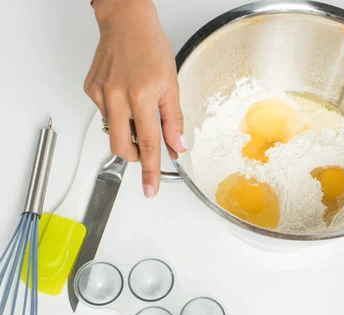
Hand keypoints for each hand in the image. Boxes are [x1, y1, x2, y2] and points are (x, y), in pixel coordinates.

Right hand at [84, 0, 185, 197]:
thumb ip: (173, 119)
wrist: (126, 22)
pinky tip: (125, 95)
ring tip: (138, 107)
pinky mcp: (90, 89)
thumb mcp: (171, 85)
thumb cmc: (151, 48)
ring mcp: (100, 93)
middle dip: (134, 154)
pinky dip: (118, 113)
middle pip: (121, 146)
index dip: (150, 170)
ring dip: (127, 130)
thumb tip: (178, 146)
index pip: (148, 144)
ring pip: (112, 130)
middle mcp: (117, 96)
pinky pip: (105, 114)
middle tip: (145, 146)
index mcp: (142, 96)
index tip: (150, 188)